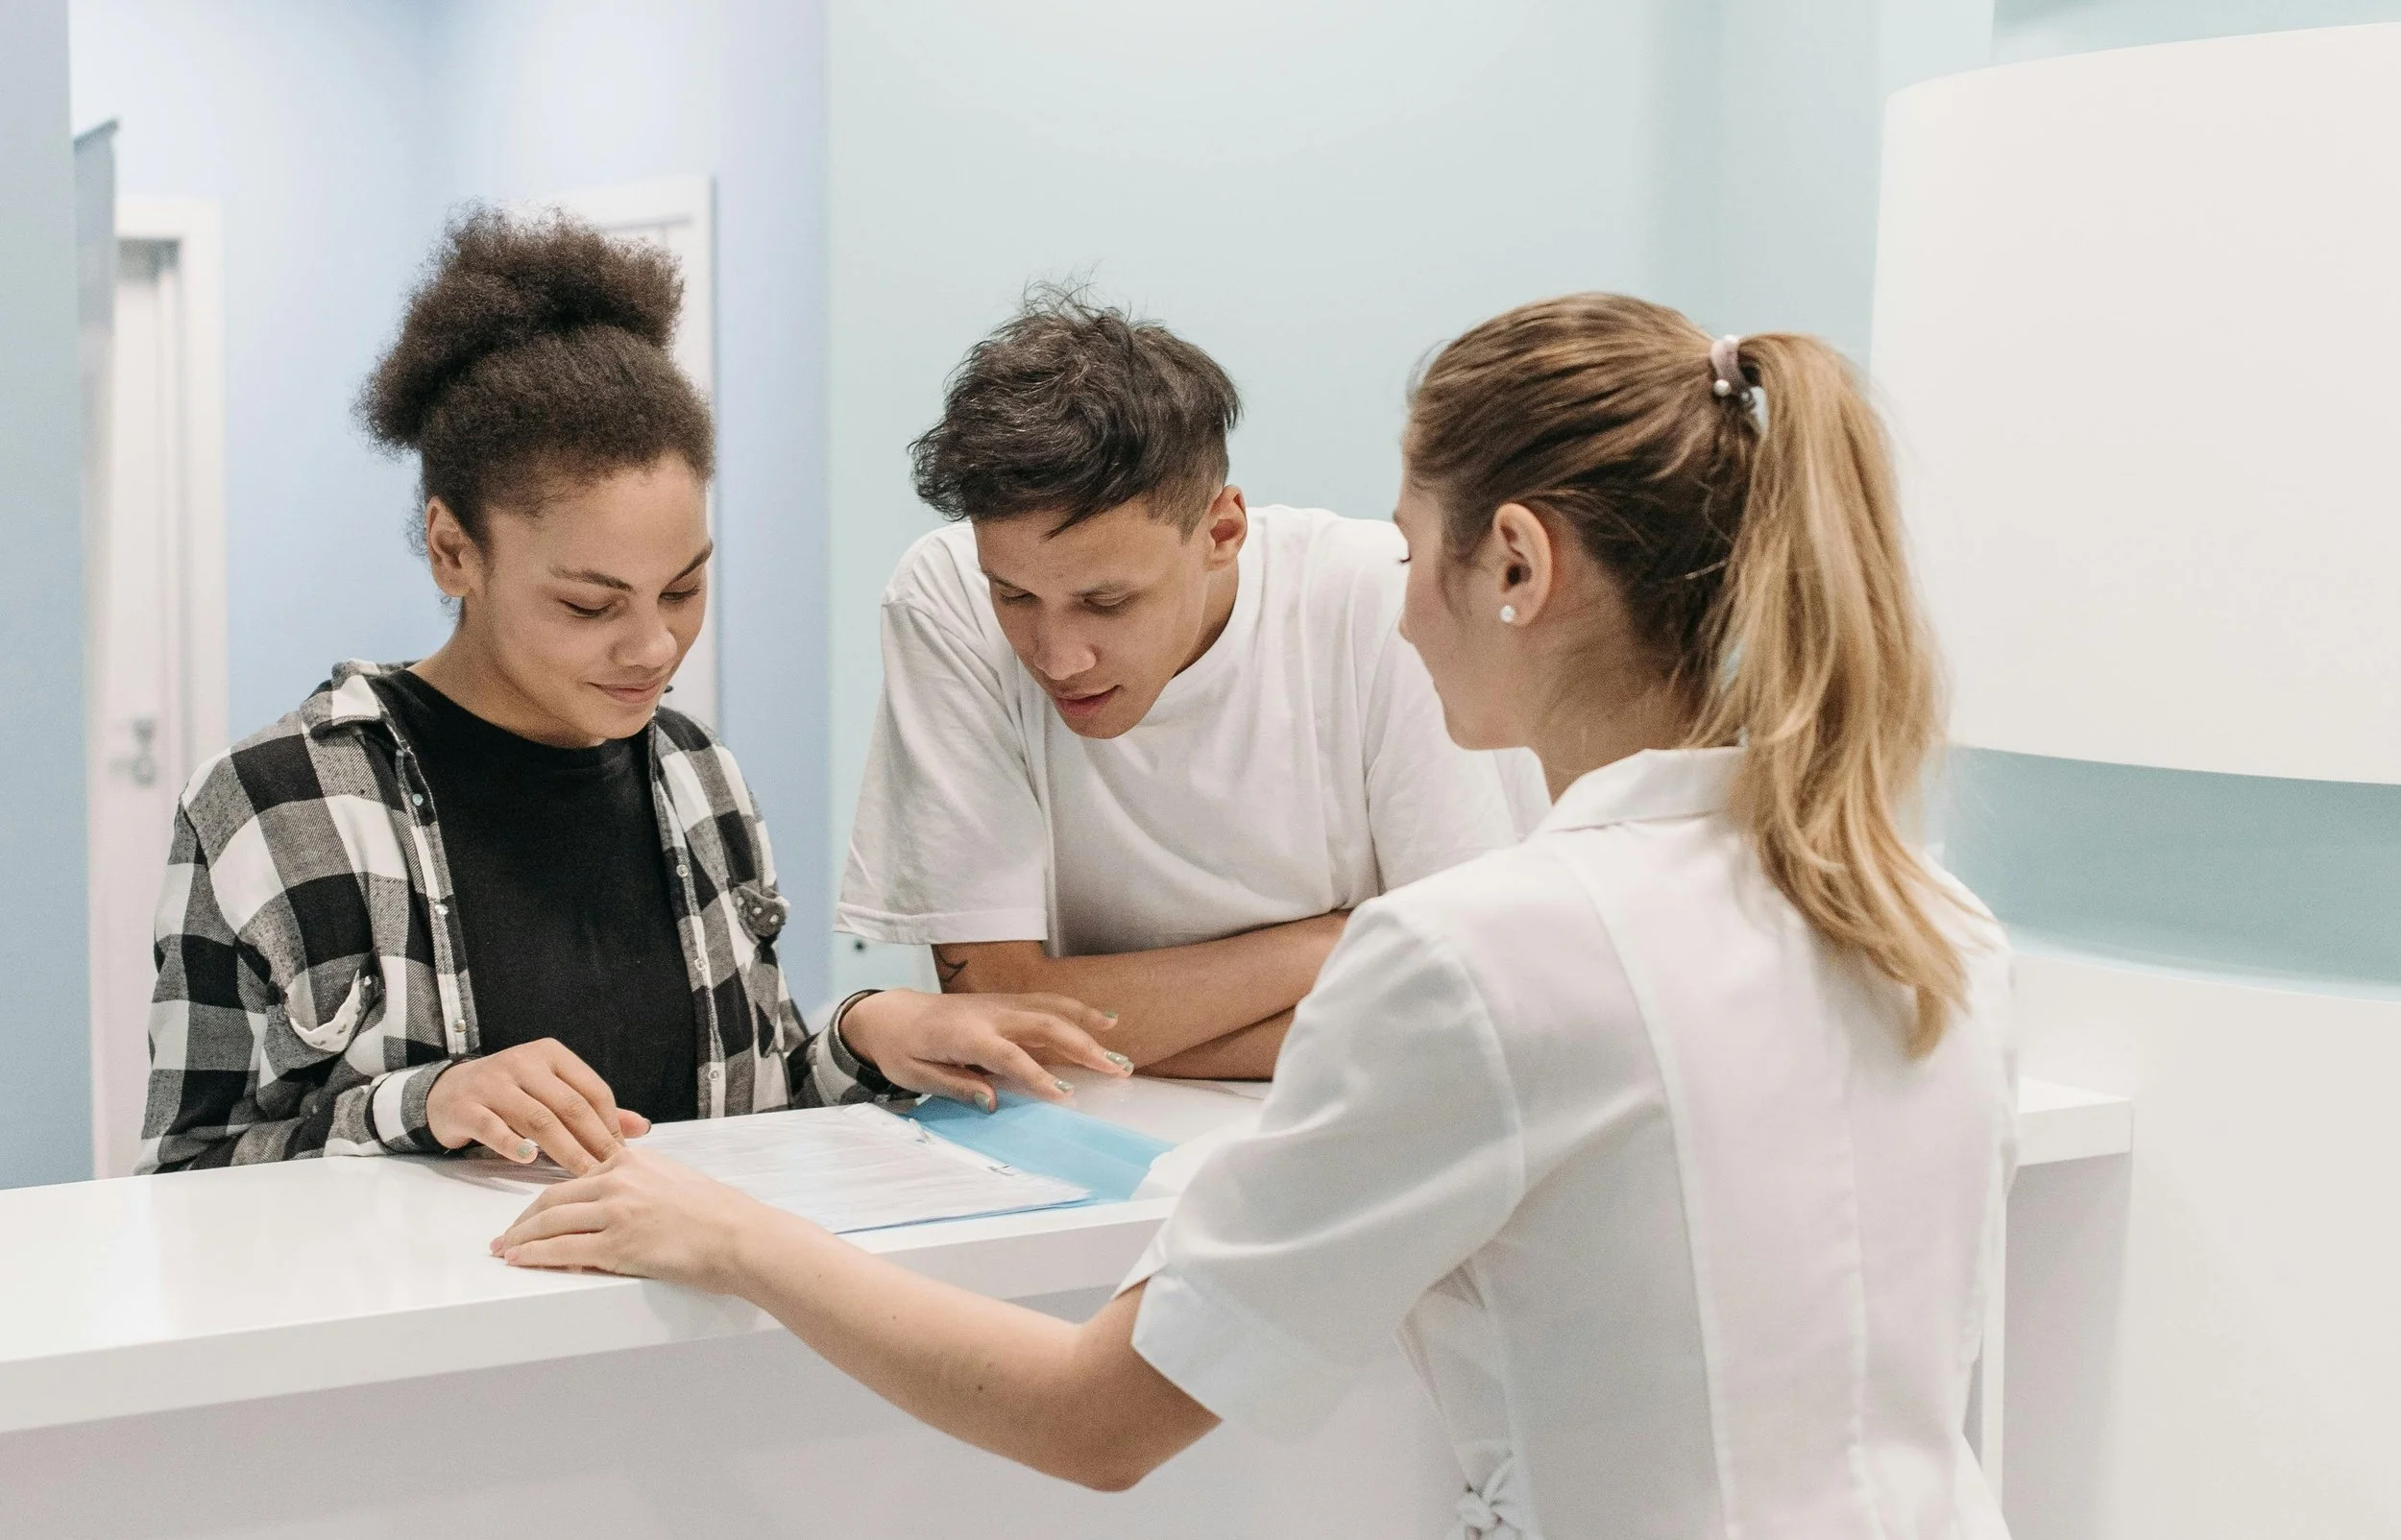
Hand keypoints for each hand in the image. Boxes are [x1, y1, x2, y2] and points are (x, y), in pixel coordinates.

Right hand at [426, 1038, 649, 1174]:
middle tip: (609, 1171)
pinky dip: (513, 1144)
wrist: (447, 1092)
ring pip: (537, 1119)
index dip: (611, 1124)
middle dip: (594, 1141)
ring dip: (564, 1150)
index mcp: (551, 1055)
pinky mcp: (466, 1106)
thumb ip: (594, 1109)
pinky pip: (493, 1127)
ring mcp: (493, 1083)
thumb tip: (642, 1127)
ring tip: (582, 1175)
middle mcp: (523, 1063)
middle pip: (569, 1106)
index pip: (591, 1089)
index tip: (623, 1155)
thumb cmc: (510, 1095)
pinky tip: (529, 1160)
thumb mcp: (551, 1091)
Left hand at [491, 1143, 774, 1290]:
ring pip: (550, 1222)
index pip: (576, 1176)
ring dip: (520, 1238)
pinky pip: (561, 1250)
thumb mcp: (676, 1182)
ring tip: (505, 1250)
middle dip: (524, 1219)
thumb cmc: (718, 1216)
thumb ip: (642, 1185)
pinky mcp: (618, 1245)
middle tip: (507, 1234)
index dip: (548, 1195)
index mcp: (632, 1163)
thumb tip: (618, 1207)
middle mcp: (619, 1181)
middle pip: (553, 1198)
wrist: (740, 1236)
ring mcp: (616, 1213)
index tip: (533, 1209)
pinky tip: (520, 1260)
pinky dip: (534, 1256)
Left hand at [839, 989, 1131, 1110]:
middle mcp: (988, 1014)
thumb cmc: (901, 1050)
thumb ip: (956, 1086)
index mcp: (964, 1035)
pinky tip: (1103, 1021)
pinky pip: (1047, 1003)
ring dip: (1088, 1024)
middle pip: (1043, 1026)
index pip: (1009, 1056)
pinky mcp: (1005, 1002)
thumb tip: (992, 1101)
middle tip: (1115, 1069)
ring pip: (1051, 1008)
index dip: (1038, 1076)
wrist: (889, 1014)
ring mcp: (999, 1004)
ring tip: (1118, 1043)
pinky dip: (1077, 1010)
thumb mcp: (916, 1076)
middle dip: (1082, 1047)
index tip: (1065, 1095)